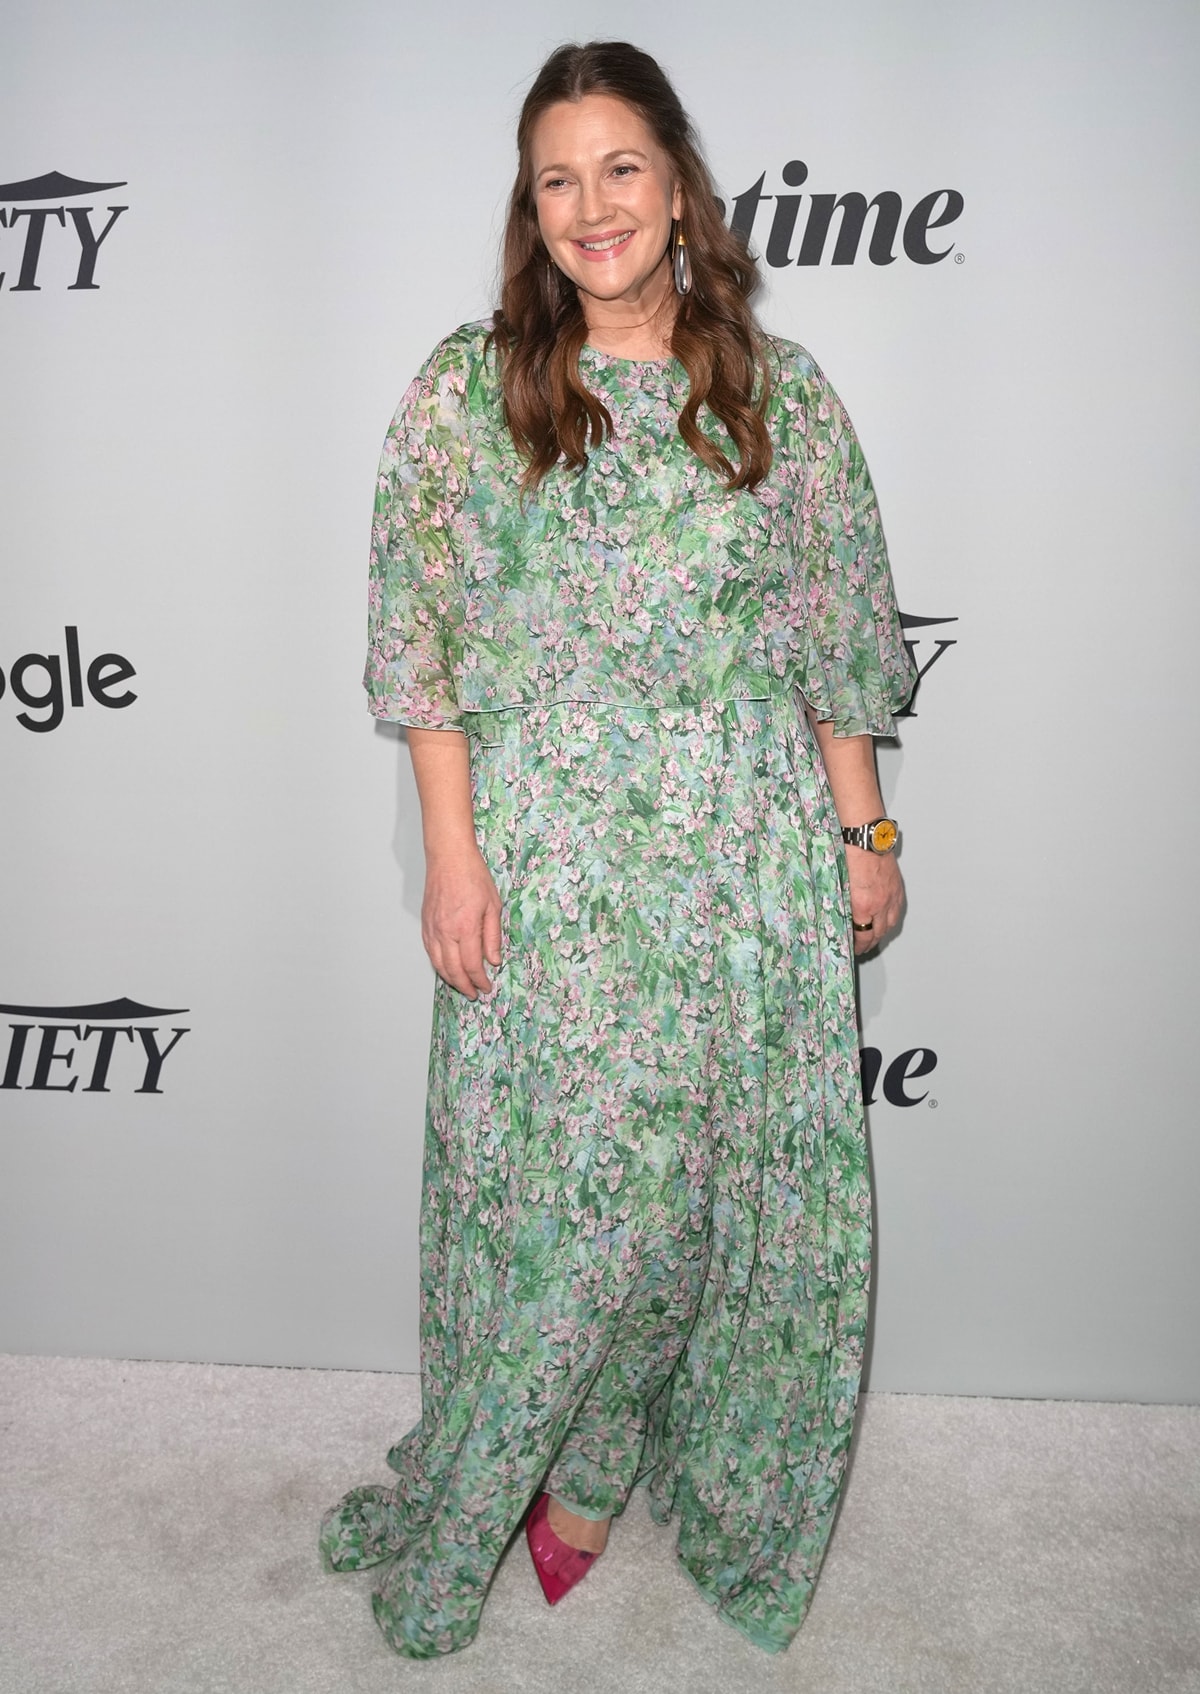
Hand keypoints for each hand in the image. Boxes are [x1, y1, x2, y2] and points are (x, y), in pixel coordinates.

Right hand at [421, 846, 501, 997]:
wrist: (449, 858)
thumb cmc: (472, 876)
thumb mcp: (493, 905)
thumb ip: (492, 936)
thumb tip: (493, 960)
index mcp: (465, 928)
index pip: (471, 965)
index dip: (479, 980)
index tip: (486, 987)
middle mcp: (446, 932)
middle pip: (453, 970)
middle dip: (464, 986)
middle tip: (474, 994)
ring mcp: (432, 929)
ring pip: (438, 964)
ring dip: (450, 979)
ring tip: (461, 986)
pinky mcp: (425, 924)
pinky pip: (430, 951)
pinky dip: (438, 965)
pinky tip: (446, 968)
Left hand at [845, 847, 904, 955]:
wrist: (866, 836)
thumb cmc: (849, 854)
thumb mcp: (839, 885)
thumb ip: (842, 904)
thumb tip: (841, 916)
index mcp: (863, 905)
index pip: (863, 935)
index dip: (858, 946)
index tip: (854, 949)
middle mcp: (880, 903)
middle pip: (879, 933)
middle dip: (870, 943)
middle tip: (863, 947)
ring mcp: (891, 895)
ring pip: (891, 923)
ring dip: (883, 933)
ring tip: (875, 937)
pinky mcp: (897, 887)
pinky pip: (898, 909)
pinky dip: (892, 918)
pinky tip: (887, 919)